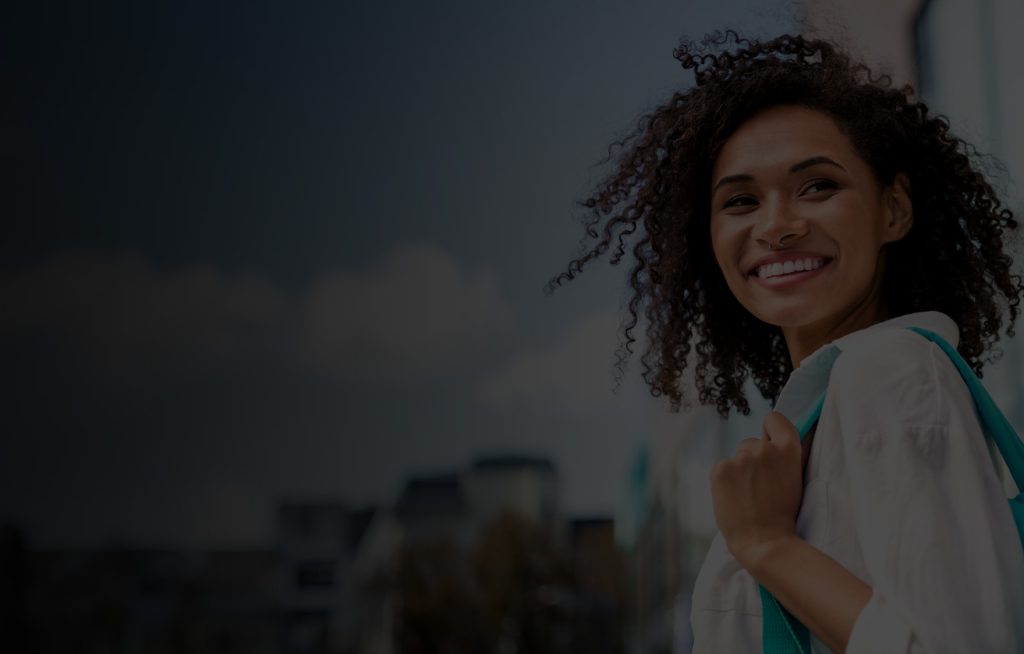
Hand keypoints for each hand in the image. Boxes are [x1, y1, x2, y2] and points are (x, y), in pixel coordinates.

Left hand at [710, 411, 807, 566]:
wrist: (765, 542)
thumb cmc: (783, 515)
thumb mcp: (795, 479)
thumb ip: (786, 456)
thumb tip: (777, 436)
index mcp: (788, 449)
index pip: (775, 419)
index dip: (772, 430)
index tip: (770, 442)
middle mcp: (764, 448)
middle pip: (752, 443)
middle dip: (754, 459)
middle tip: (761, 487)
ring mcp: (740, 458)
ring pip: (737, 457)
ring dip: (739, 471)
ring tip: (748, 496)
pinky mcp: (720, 469)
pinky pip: (723, 468)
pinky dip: (725, 481)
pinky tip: (735, 498)